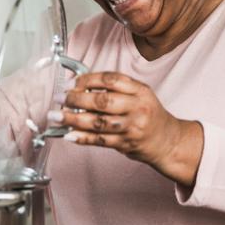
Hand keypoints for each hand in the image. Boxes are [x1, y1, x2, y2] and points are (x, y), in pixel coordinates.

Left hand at [58, 72, 203, 185]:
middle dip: (76, 99)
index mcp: (140, 90)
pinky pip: (99, 140)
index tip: (71, 83)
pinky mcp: (126, 144)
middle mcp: (137, 108)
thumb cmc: (149, 115)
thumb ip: (116, 88)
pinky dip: (82, 137)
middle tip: (60, 98)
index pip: (111, 80)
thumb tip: (81, 86)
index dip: (88, 80)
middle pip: (103, 101)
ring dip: (73, 119)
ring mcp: (131, 127)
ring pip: (98, 122)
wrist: (168, 141)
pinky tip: (68, 134)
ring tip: (57, 116)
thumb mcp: (140, 94)